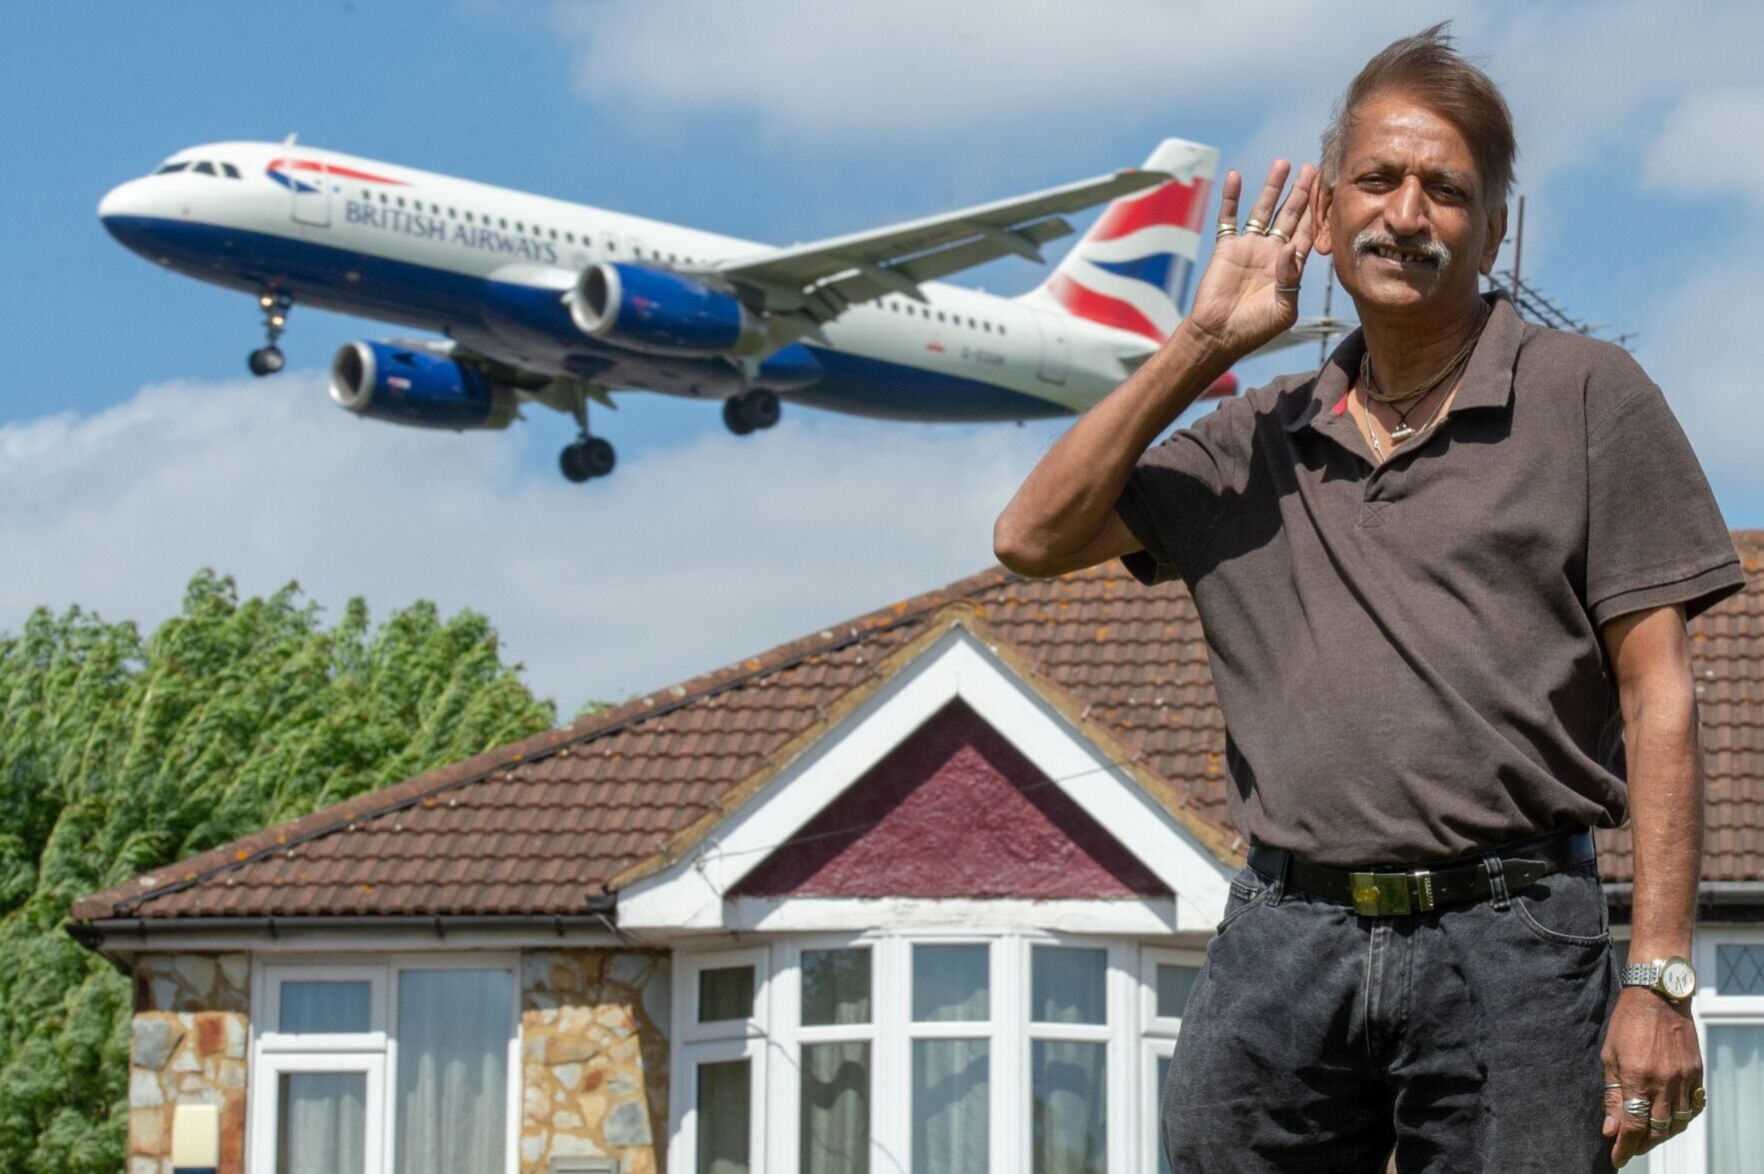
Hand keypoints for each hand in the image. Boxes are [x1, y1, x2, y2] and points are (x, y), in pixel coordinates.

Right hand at [1181, 160, 1315, 359]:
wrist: (1219, 334)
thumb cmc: (1254, 328)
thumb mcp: (1283, 308)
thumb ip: (1290, 278)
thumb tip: (1289, 247)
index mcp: (1290, 267)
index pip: (1307, 232)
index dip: (1317, 211)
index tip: (1328, 189)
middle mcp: (1272, 252)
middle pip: (1290, 215)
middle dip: (1302, 192)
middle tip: (1312, 168)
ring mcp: (1249, 247)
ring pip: (1263, 210)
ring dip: (1273, 187)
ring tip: (1282, 164)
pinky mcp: (1226, 247)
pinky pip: (1229, 217)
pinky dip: (1231, 197)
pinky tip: (1235, 177)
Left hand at [1601, 987, 1702, 1167]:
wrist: (1659, 996)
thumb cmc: (1627, 1023)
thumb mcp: (1609, 1056)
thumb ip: (1611, 1094)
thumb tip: (1609, 1128)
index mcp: (1637, 1078)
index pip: (1632, 1126)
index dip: (1624, 1147)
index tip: (1616, 1158)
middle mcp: (1663, 1082)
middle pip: (1657, 1130)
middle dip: (1641, 1145)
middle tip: (1629, 1148)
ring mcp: (1683, 1079)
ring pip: (1677, 1123)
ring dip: (1661, 1135)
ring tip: (1646, 1136)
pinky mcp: (1696, 1073)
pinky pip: (1693, 1107)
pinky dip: (1681, 1119)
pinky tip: (1669, 1119)